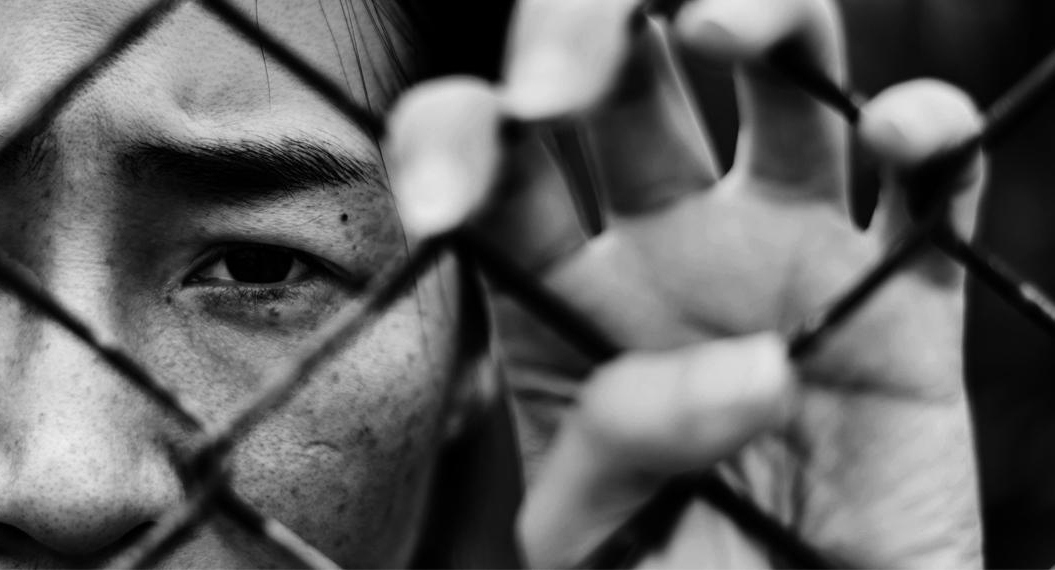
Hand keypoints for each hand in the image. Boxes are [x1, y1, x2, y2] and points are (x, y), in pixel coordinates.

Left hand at [386, 0, 984, 566]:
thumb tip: (744, 365)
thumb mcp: (588, 537)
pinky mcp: (903, 297)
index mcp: (563, 290)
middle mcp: (668, 245)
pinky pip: (930, 191)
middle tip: (562, 83)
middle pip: (622, 82)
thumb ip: (616, 442)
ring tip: (722, 29)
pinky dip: (930, 139)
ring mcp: (789, 255)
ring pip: (781, 87)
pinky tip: (904, 133)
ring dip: (756, 21)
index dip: (453, 144)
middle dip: (583, 38)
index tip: (444, 200)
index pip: (494, 168)